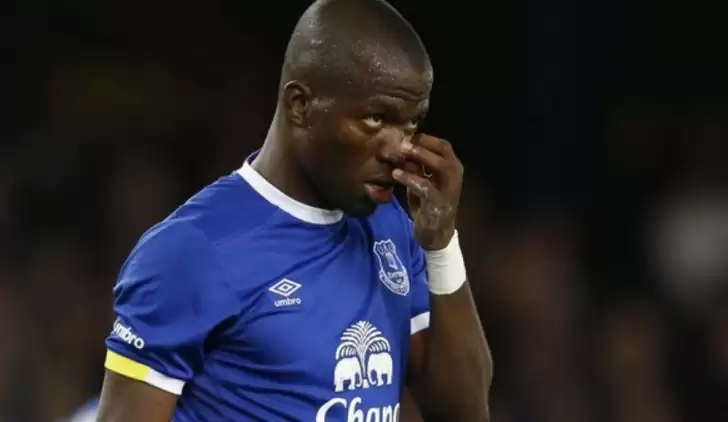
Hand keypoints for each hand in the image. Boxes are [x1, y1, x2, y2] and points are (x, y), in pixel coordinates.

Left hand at [393, 134, 462, 250]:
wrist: (436, 234)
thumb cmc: (428, 205)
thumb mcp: (422, 183)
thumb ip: (416, 168)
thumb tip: (402, 149)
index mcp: (453, 168)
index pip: (443, 145)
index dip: (425, 138)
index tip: (407, 136)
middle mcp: (455, 175)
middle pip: (443, 150)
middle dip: (422, 144)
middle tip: (402, 142)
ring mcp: (449, 189)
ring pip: (440, 165)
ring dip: (420, 156)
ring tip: (401, 152)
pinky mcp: (439, 202)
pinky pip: (425, 186)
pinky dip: (409, 178)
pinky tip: (396, 174)